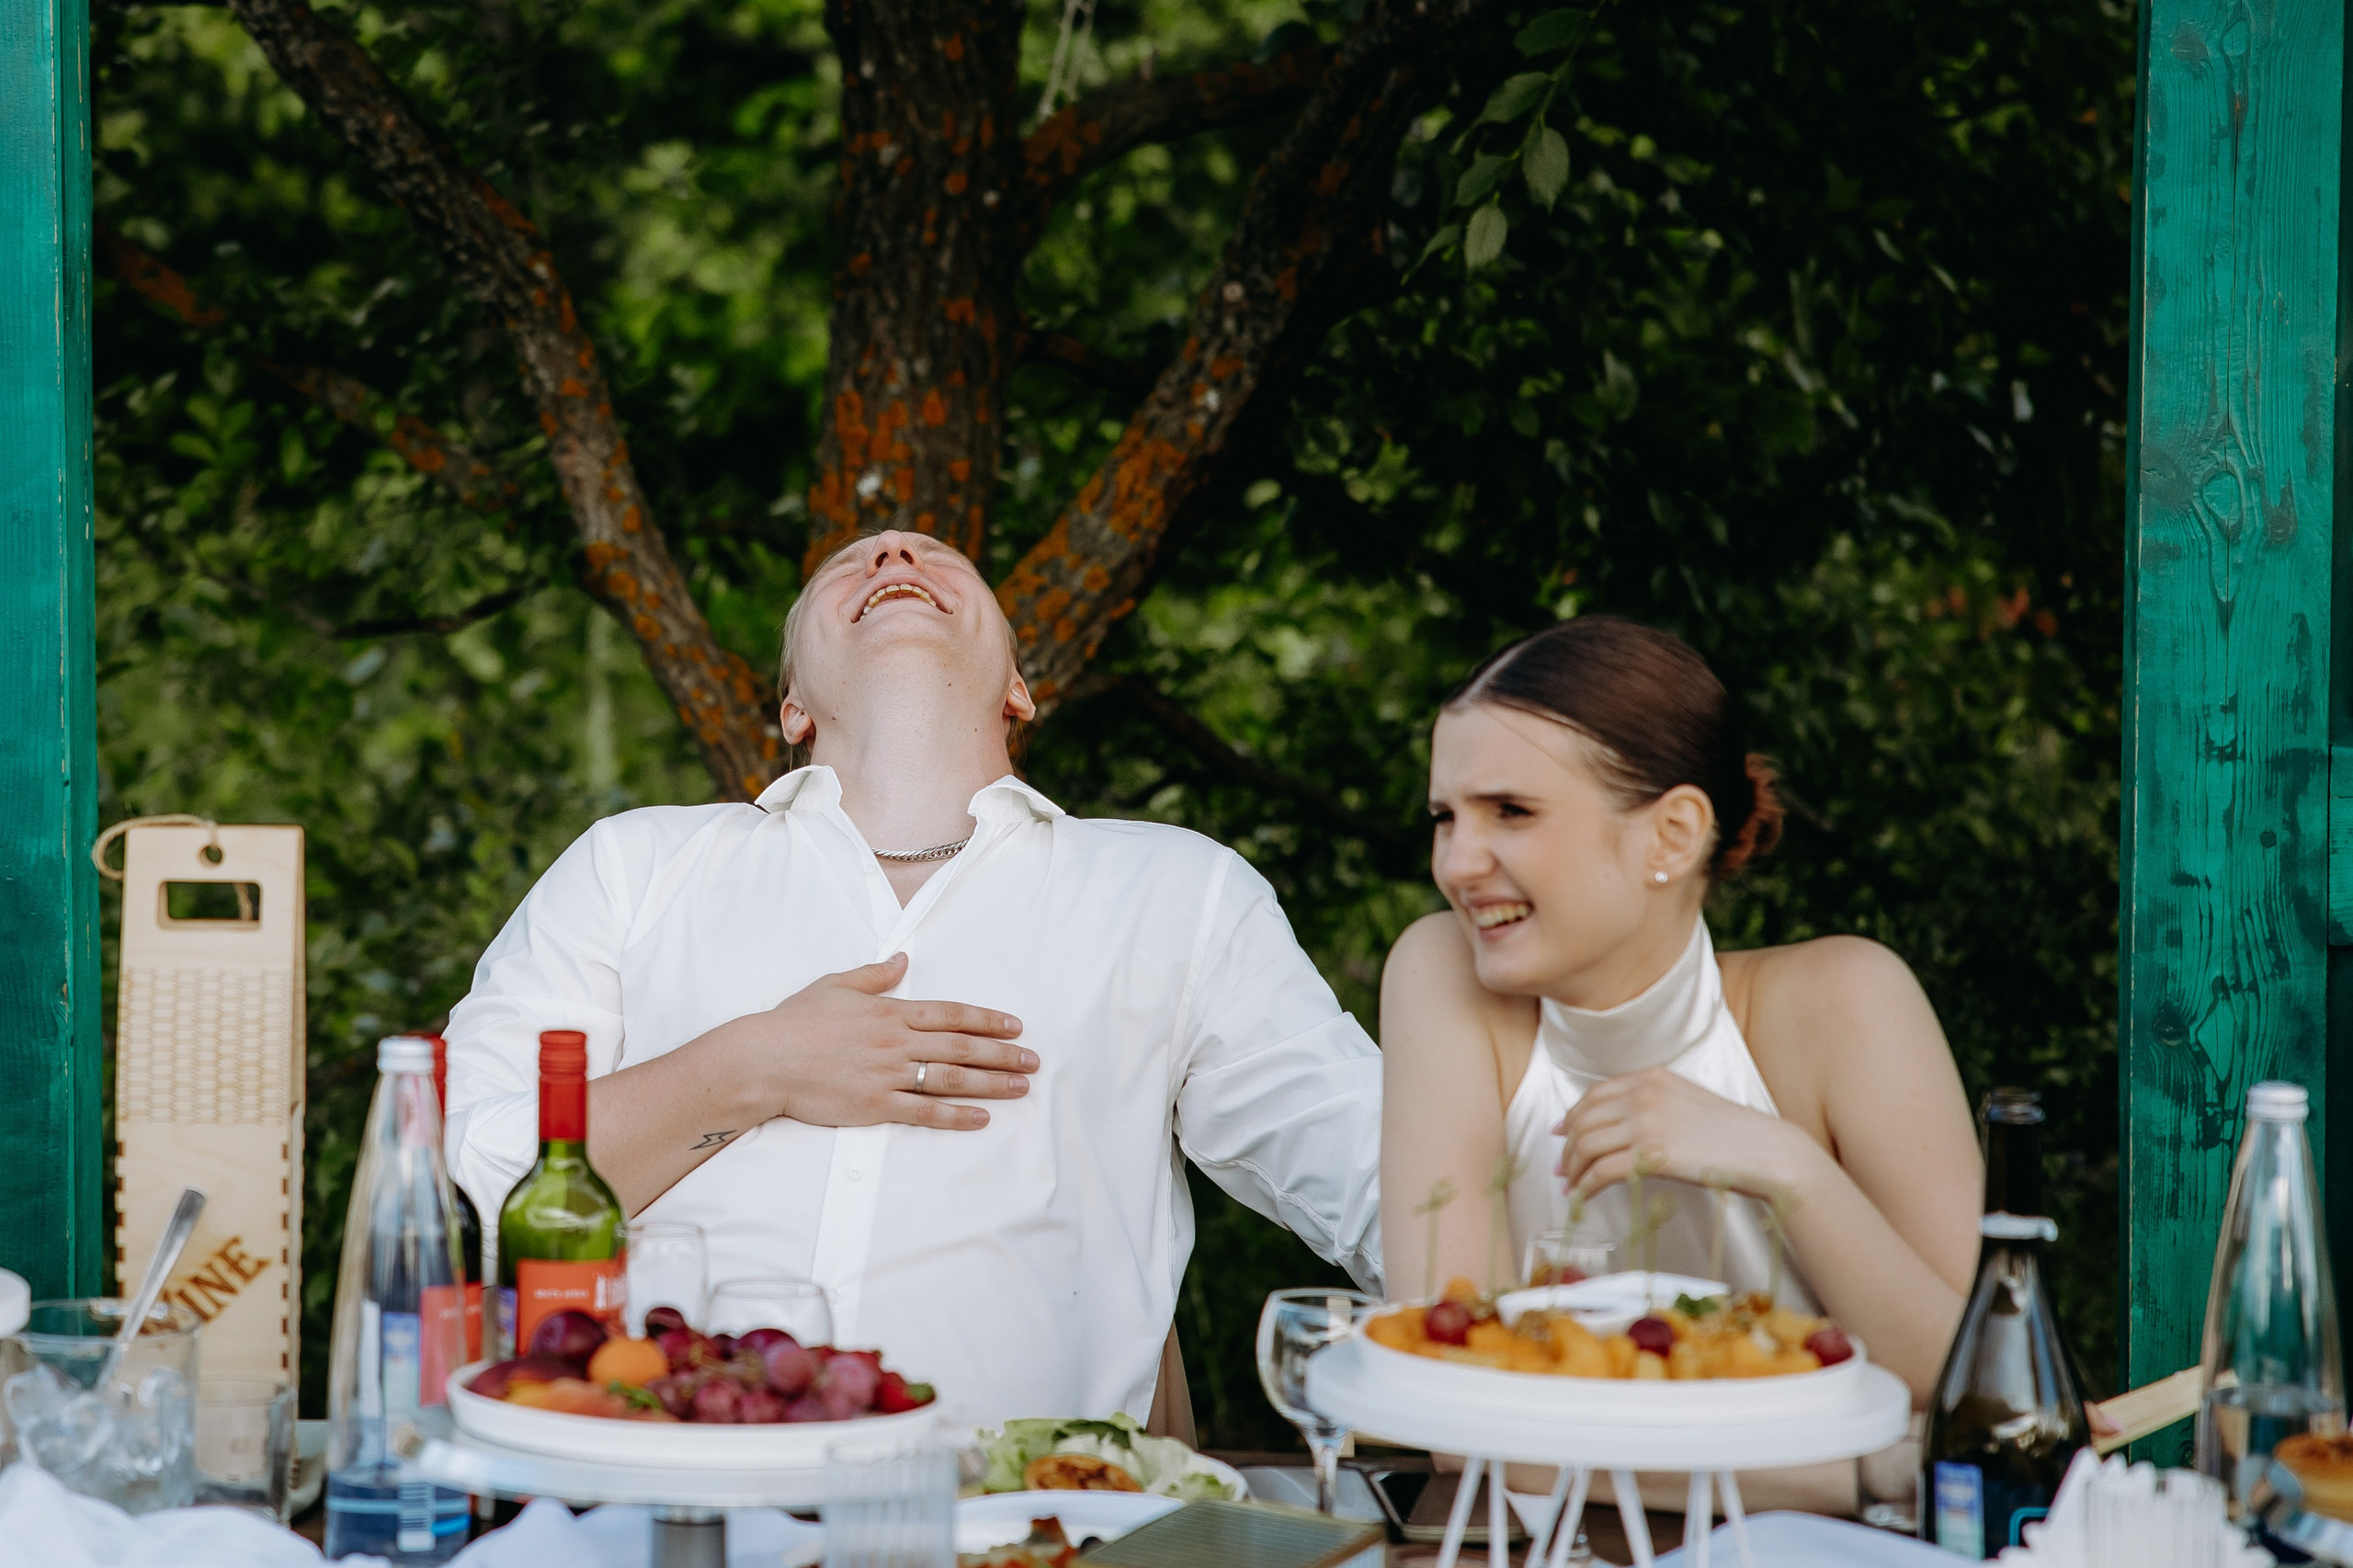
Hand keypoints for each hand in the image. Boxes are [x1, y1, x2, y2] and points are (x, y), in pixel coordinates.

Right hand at [700, 953, 1034, 1131]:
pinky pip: (924, 1112)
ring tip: (1020, 1087)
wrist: (763, 1059)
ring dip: (991, 1083)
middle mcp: (896, 1042)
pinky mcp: (874, 1105)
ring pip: (951, 1079)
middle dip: (1002, 1054)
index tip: (1015, 1026)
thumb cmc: (795, 1021)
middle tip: (1033, 1060)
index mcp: (889, 1012)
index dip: (987, 1020)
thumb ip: (873, 975)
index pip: (951, 1014)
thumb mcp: (835, 985)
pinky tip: (980, 1118)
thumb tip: (902, 959)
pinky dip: (955, 1115)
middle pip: (961, 1047)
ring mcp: (887, 1075)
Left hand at [1555, 1067, 1815, 1200]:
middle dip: (1568, 1147)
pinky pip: (1602, 1172)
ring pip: (1587, 1146)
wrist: (1764, 1150)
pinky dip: (1585, 1186)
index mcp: (1652, 1077)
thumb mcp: (1686, 1101)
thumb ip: (1651, 1104)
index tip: (1561, 1133)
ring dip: (1573, 1169)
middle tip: (1561, 1167)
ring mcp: (1647, 1124)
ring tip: (1571, 1185)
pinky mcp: (1652, 1157)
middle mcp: (1644, 1095)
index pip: (1595, 1094)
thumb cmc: (1730, 1133)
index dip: (1573, 1115)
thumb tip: (1612, 1127)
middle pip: (1585, 1121)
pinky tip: (1583, 1196)